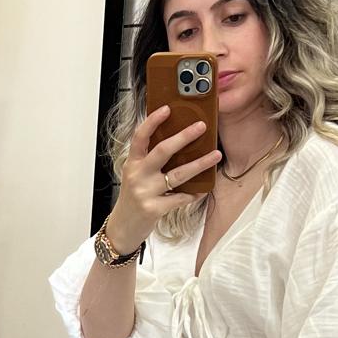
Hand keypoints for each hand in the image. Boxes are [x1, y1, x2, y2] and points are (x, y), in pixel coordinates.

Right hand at [106, 105, 221, 253]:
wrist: (122, 228)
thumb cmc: (133, 199)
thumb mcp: (135, 176)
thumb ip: (149, 161)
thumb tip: (176, 143)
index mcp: (132, 164)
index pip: (140, 137)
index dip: (153, 121)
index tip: (167, 109)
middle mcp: (137, 175)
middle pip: (162, 150)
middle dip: (184, 137)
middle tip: (201, 126)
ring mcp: (145, 192)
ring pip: (177, 174)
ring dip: (200, 164)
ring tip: (215, 155)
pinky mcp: (154, 208)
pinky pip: (180, 198)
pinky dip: (193, 193)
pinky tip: (202, 189)